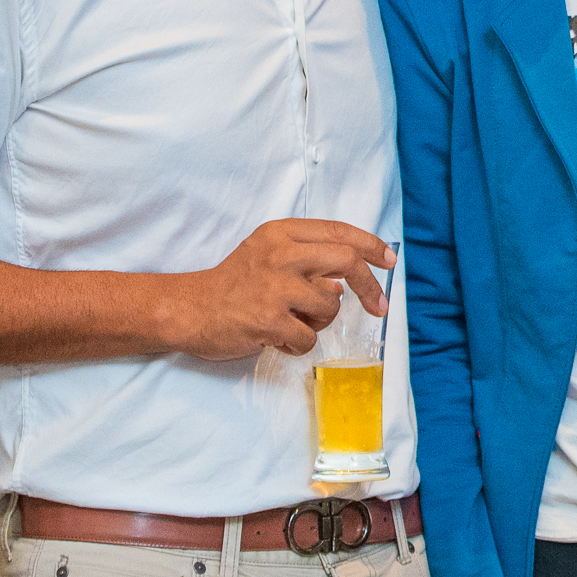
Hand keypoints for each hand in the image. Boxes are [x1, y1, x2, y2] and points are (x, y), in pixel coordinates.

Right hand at [161, 219, 392, 360]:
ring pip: (330, 306)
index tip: (389, 261)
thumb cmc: (233, 284)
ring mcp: (274, 288)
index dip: (371, 245)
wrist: (187, 310)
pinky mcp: (268, 321)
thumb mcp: (267, 254)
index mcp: (281, 234)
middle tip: (378, 306)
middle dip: (369, 285)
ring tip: (290, 321)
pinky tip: (275, 338)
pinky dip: (298, 344)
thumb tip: (346, 284)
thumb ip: (307, 259)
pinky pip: (308, 338)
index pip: (339, 232)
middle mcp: (280, 255)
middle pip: (347, 262)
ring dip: (318, 321)